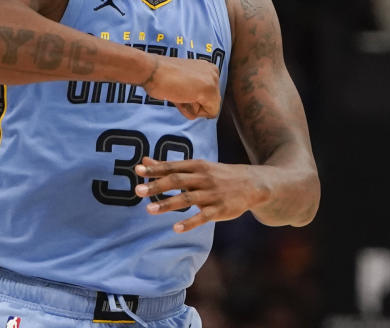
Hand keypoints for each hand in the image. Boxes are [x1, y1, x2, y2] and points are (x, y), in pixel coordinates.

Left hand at [133, 156, 268, 232]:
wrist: (252, 183)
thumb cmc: (218, 175)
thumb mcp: (197, 167)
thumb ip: (169, 167)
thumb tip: (144, 162)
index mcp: (196, 166)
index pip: (172, 167)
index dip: (155, 169)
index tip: (137, 171)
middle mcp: (203, 178)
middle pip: (177, 180)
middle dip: (157, 186)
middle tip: (138, 191)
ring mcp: (212, 194)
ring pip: (187, 199)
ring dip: (168, 204)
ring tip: (149, 210)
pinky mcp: (220, 209)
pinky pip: (203, 216)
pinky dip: (190, 222)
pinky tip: (176, 228)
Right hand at [141, 57, 220, 119]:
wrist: (151, 70)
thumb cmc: (161, 76)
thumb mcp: (184, 83)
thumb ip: (194, 93)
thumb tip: (198, 110)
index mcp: (208, 69)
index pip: (209, 97)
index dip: (193, 99)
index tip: (180, 88)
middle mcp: (213, 72)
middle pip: (211, 104)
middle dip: (194, 104)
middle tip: (178, 92)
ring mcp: (212, 81)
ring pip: (210, 109)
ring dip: (192, 107)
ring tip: (178, 93)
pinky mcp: (208, 90)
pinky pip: (210, 113)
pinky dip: (193, 111)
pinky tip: (181, 97)